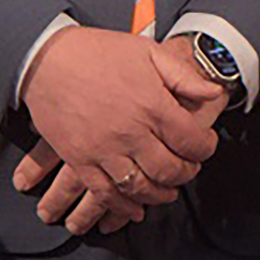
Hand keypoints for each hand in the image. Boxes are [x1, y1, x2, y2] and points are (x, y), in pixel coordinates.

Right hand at [15, 29, 224, 230]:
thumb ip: (183, 76)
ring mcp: (104, 150)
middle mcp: (131, 132)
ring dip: (159, 195)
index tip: (205, 146)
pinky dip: (123, 207)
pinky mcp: (80, 161)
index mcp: (152, 104)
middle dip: (185, 173)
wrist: (45, 59)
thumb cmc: (96, 51)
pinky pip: (106, 194)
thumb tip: (213, 92)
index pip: (192, 141)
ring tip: (166, 190)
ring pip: (141, 188)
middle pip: (170, 170)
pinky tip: (134, 208)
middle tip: (188, 168)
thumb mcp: (147, 51)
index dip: (206, 148)